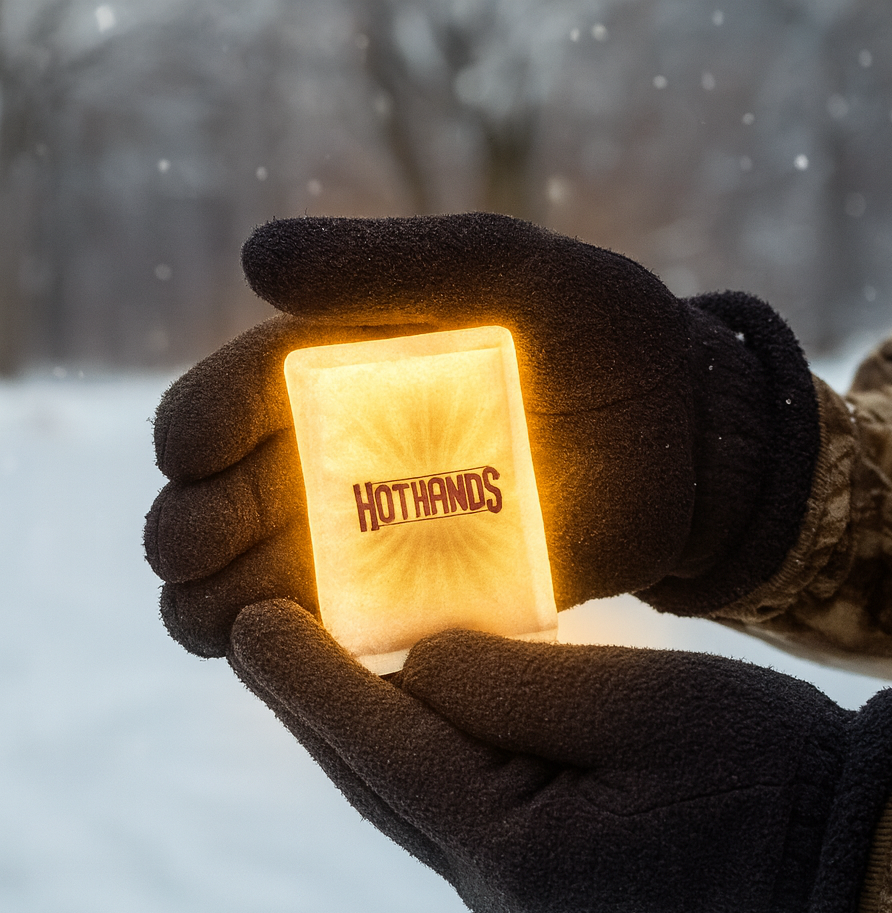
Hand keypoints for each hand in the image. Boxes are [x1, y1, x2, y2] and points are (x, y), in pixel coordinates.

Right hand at [145, 213, 816, 656]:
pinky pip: (355, 619)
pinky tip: (273, 652)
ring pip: (276, 568)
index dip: (202, 421)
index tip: (189, 450)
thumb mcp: (500, 268)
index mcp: (350, 366)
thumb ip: (388, 264)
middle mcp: (354, 449)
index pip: (243, 393)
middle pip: (239, 493)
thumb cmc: (602, 330)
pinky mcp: (438, 586)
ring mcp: (392, 525)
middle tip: (182, 550)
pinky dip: (309, 637)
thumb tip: (251, 260)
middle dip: (195, 523)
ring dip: (224, 598)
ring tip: (198, 621)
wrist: (688, 428)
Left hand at [227, 598, 852, 912]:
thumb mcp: (631, 700)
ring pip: (405, 784)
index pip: (382, 749)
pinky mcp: (535, 861)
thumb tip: (418, 661)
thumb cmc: (750, 762)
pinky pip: (448, 788)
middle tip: (257, 627)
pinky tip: (403, 687)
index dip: (308, 682)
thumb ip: (508, 680)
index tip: (247, 623)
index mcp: (515, 847)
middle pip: (377, 775)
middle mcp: (494, 879)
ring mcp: (513, 880)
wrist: (827, 838)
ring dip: (360, 716)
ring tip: (313, 645)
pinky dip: (416, 733)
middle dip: (314, 700)